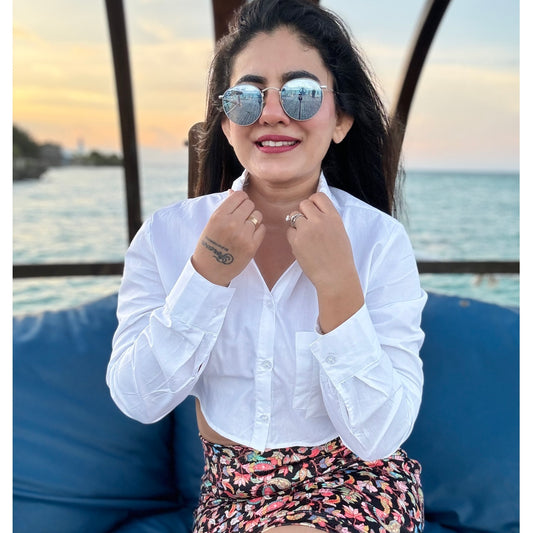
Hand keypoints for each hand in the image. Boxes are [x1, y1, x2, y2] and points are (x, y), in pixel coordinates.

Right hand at [192, 190, 264, 285]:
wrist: (210, 269)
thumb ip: (225, 207)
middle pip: (250, 204)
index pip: (239, 196)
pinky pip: (262, 229)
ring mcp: (243, 235)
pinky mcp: (252, 246)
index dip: (241, 199)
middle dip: (247, 209)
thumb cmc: (210, 244)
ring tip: (244, 229)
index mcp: (219, 216)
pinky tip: (248, 236)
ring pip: (258, 215)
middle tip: (242, 218)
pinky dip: (257, 231)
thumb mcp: (212, 223)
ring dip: (253, 220)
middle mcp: (231, 223)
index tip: (239, 205)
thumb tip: (234, 191)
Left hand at [286, 192, 363, 331]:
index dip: (313, 202)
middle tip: (308, 226)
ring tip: (306, 238)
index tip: (313, 211)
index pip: (318, 196)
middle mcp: (320, 220)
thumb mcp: (340, 231)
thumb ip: (327, 219)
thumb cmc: (339, 257)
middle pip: (303, 204)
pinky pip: (289, 231)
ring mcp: (307, 230)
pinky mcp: (296, 240)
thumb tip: (313, 210)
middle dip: (303, 213)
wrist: (335, 277)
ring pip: (293, 216)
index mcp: (334, 217)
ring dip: (296, 224)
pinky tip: (302, 247)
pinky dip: (293, 237)